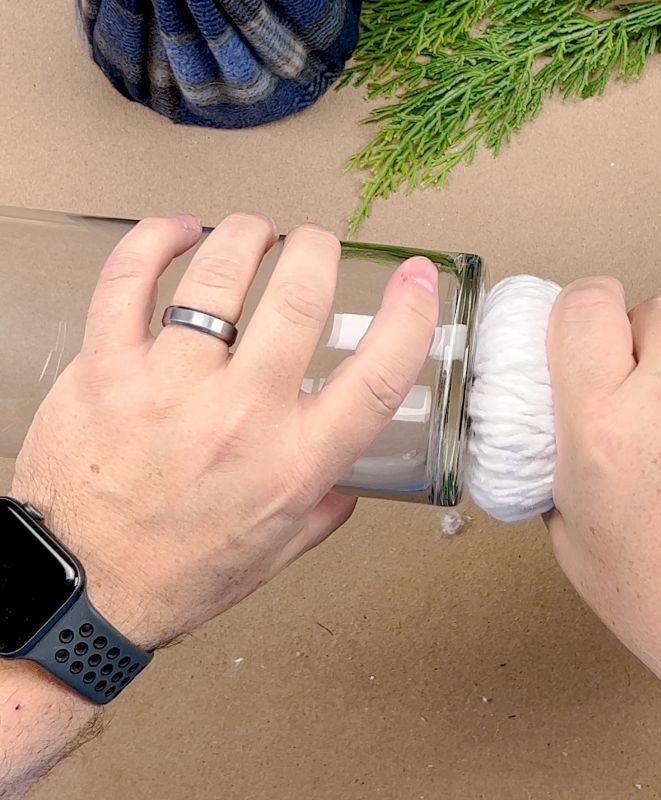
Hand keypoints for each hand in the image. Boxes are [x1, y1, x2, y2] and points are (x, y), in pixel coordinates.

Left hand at [11, 213, 438, 650]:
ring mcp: (169, 386)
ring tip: (254, 233)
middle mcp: (240, 416)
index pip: (376, 376)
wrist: (79, 590)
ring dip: (247, 237)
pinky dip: (157, 241)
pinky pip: (128, 279)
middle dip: (316, 251)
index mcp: (293, 463)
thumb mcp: (272, 555)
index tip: (416, 280)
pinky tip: (178, 233)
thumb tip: (345, 487)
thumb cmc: (175, 575)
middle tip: (315, 243)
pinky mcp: (104, 369)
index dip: (408, 316)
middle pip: (299, 299)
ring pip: (219, 275)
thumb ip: (319, 512)